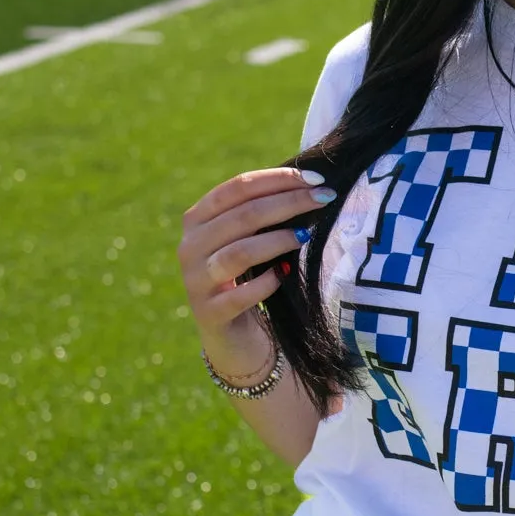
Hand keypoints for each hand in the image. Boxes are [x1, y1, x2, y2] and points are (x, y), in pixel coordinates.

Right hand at [177, 167, 333, 377]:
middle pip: (242, 216)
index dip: (277, 180)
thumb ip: (264, 214)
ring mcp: (196, 281)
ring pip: (239, 252)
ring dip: (277, 241)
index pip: (237, 188)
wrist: (232, 337)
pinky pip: (240, 295)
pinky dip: (266, 283)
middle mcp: (190, 247)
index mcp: (197, 220)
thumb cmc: (247, 278)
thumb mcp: (249, 240)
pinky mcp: (209, 313)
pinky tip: (284, 275)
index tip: (315, 179)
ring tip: (305, 235)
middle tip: (324, 199)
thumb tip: (310, 185)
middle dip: (288, 203)